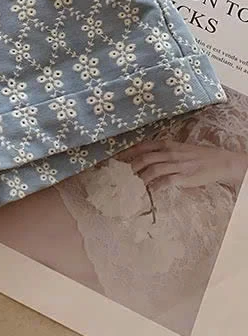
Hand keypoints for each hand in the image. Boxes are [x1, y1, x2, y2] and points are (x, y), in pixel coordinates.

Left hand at [118, 140, 247, 191]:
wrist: (218, 162)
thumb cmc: (195, 155)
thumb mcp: (177, 148)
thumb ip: (161, 151)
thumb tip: (142, 159)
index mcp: (166, 144)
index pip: (142, 146)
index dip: (128, 152)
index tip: (117, 159)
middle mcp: (169, 153)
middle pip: (144, 159)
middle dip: (131, 167)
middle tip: (124, 175)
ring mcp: (176, 165)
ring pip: (152, 170)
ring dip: (141, 178)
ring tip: (134, 184)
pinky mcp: (183, 177)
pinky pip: (165, 182)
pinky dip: (155, 186)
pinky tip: (149, 190)